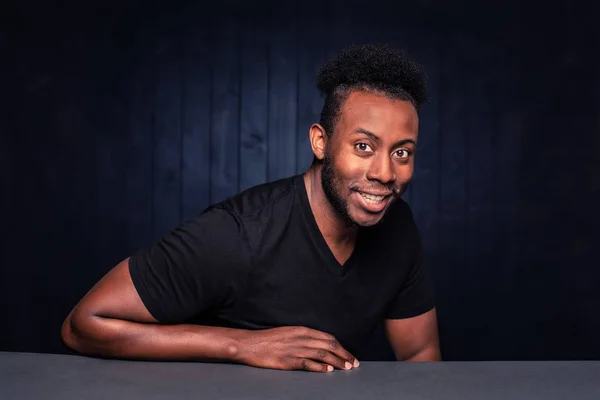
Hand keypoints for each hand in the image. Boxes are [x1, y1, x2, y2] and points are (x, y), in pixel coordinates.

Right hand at [234, 326, 359, 372]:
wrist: (250, 344)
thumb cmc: (268, 339)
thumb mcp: (288, 332)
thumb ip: (303, 337)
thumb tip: (318, 345)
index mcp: (302, 330)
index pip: (327, 338)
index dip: (341, 347)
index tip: (350, 354)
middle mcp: (301, 338)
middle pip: (328, 346)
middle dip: (344, 355)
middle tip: (354, 363)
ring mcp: (295, 350)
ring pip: (322, 355)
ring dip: (337, 362)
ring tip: (347, 368)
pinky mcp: (288, 360)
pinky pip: (308, 363)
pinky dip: (320, 367)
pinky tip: (329, 371)